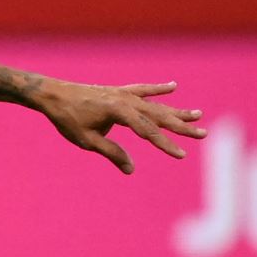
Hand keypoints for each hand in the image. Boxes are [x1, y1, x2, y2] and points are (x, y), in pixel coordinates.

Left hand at [34, 80, 205, 173]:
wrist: (53, 95)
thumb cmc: (68, 119)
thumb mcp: (88, 140)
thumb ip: (112, 153)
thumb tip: (131, 169)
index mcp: (119, 112)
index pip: (148, 131)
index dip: (165, 144)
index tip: (181, 155)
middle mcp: (126, 100)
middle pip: (159, 116)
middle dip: (182, 126)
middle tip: (203, 133)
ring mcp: (123, 94)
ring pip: (155, 104)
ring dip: (176, 110)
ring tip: (198, 114)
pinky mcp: (119, 91)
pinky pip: (143, 90)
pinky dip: (158, 89)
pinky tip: (173, 87)